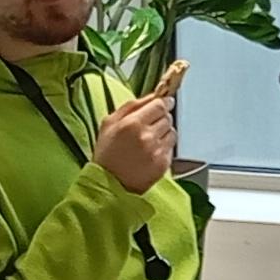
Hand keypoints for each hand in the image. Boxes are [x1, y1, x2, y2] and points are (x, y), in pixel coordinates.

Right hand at [92, 65, 183, 196]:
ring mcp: (157, 151)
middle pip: (167, 117)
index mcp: (132, 124)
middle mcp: (147, 136)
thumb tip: (153, 95)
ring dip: (164, 133)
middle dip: (162, 118)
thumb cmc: (107, 153)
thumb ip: (131, 106)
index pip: (160, 105)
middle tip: (150, 125)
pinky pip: (171, 148)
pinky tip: (150, 152)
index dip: (164, 102)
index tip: (165, 102)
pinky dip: (164, 147)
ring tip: (149, 140)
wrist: (108, 184)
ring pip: (172, 132)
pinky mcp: (163, 164)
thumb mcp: (109, 123)